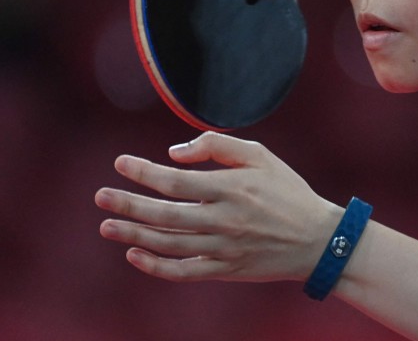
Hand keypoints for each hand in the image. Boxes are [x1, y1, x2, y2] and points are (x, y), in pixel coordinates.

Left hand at [95, 131, 340, 282]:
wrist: (317, 239)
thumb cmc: (287, 190)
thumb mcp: (261, 156)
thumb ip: (218, 146)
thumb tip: (174, 154)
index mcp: (232, 188)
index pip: (176, 181)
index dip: (144, 172)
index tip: (120, 163)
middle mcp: (225, 220)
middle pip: (165, 214)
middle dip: (128, 204)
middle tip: (100, 196)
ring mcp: (223, 248)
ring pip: (168, 244)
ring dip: (133, 234)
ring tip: (106, 225)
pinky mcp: (225, 269)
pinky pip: (183, 271)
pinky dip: (155, 266)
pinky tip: (134, 254)